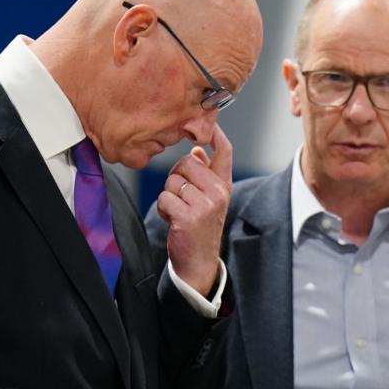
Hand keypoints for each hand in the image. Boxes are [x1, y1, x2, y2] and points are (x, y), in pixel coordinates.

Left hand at [155, 124, 232, 296]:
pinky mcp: (189, 216)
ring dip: (168, 196)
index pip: (225, 152)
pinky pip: (165, 198)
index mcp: (224, 186)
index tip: (210, 126)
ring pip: (173, 180)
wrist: (199, 263)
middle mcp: (219, 193)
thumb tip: (197, 151)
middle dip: (176, 177)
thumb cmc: (199, 228)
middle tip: (182, 199)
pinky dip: (163, 209)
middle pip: (187, 162)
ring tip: (178, 212)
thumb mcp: (208, 200)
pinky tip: (173, 221)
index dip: (216, 135)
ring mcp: (206, 205)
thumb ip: (205, 175)